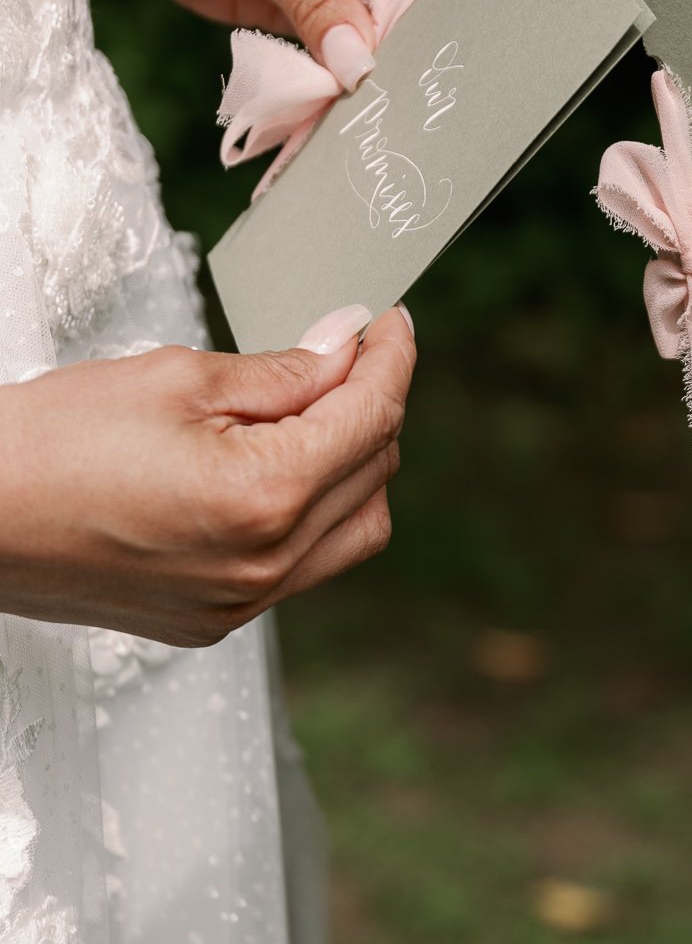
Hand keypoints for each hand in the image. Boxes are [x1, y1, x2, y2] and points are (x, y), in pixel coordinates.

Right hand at [0, 306, 415, 646]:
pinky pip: (301, 566)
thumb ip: (282, 371)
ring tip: (303, 412)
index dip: (391, 358)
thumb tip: (347, 349)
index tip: (390, 322)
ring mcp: (240, 603)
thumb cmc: (49, 444)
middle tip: (340, 354)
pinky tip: (266, 468)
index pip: (372, 417)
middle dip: (370, 405)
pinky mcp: (212, 620)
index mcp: (265, 496)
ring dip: (349, 466)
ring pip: (353, 529)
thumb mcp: (176, 377)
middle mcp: (266, 565)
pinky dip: (308, 514)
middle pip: (374, 473)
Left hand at [81, 0, 448, 89]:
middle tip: (390, 98)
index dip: (427, 10)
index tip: (415, 67)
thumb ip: (320, 7)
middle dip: (399, 43)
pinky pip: (352, 43)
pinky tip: (339, 100)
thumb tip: (360, 68)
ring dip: (371, 63)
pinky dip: (343, 70)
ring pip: (389, 26)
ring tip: (365, 104)